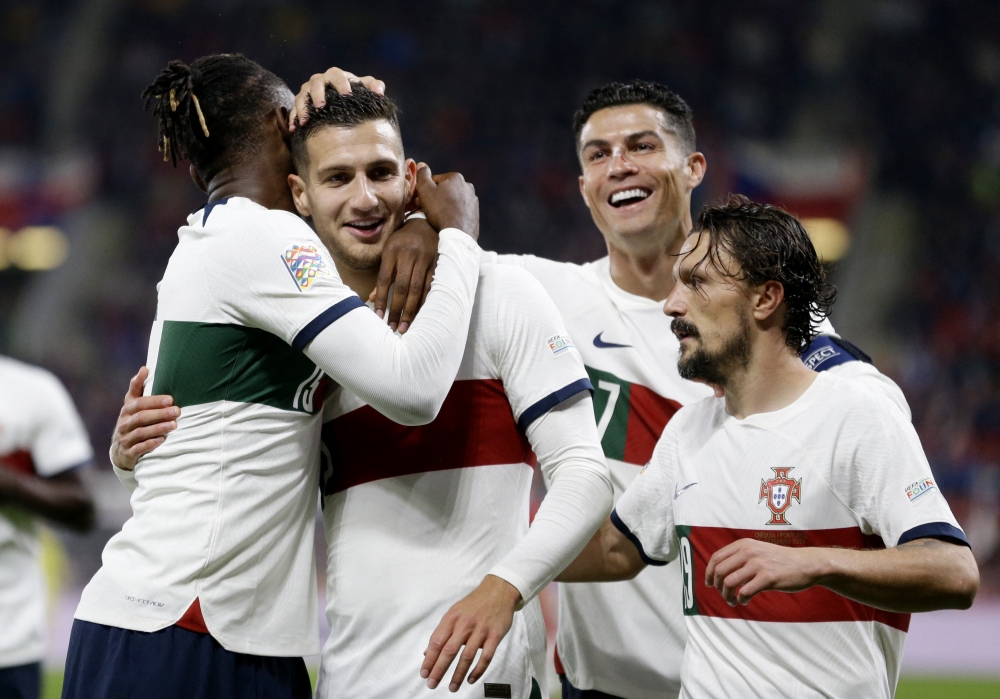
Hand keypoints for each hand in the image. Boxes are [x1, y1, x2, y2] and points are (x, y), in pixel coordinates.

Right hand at [111, 367, 178, 470]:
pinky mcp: (128, 453)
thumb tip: (145, 368)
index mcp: (127, 410)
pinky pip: (138, 448)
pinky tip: (161, 440)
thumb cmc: (132, 422)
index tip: (170, 399)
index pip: (139, 404)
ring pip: (140, 433)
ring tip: (174, 425)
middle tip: (177, 411)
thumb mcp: (132, 405)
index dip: (154, 401)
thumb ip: (137, 387)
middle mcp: (124, 424)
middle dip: (160, 414)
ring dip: (158, 428)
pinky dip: (149, 444)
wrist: (120, 451)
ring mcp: (125, 439)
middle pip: (141, 418)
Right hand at [290, 67, 385, 130]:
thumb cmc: (354, 93)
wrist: (339, 100)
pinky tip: (294, 130)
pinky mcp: (300, 104)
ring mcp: (307, 92)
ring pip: (302, 97)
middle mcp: (319, 81)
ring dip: (303, 108)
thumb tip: (379, 92)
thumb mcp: (364, 88)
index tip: (347, 95)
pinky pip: (293, 110)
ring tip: (306, 121)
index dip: (342, 84)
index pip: (337, 75)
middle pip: (315, 84)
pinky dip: (293, 119)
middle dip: (318, 94)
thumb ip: (374, 85)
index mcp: (334, 76)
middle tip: (321, 106)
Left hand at [367, 217, 437, 332]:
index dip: (381, 298)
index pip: (384, 279)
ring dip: (411, 310)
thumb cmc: (402, 241)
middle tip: (392, 327)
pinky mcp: (436, 264)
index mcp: (392, 251)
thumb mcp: (388, 251)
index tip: (378, 316)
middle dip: (396, 309)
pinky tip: (419, 315)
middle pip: (401, 287)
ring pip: (417, 289)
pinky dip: (424, 302)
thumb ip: (382, 274)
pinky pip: (430, 287)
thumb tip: (372, 298)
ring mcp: (424, 259)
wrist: (425, 224)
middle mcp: (408, 254)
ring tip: (405, 326)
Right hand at [414, 166, 478, 240]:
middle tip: (426, 209)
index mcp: (456, 177)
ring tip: (437, 216)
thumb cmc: (440, 210)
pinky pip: (461, 210)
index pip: (435, 180)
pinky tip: (448, 221)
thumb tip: (422, 165)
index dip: (425, 190)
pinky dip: (454, 213)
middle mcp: (468, 186)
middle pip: (445, 190)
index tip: (420, 200)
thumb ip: (422, 176)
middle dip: (435, 197)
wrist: (458, 234)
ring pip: (453, 200)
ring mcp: (473, 200)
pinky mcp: (476, 213)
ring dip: (445, 205)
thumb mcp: (426, 191)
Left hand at [421, 575, 520, 691]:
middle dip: (439, 670)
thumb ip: (441, 632)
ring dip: (458, 674)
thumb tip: (427, 652)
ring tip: (452, 687)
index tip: (424, 673)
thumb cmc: (474, 604)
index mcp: (452, 618)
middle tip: (432, 684)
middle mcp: (464, 624)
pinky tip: (471, 679)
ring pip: (467, 656)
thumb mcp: (454, 613)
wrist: (498, 591)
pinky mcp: (495, 635)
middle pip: (449, 650)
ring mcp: (481, 630)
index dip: (429, 659)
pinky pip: (486, 657)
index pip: (436, 642)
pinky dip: (478, 670)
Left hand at [705, 539, 823, 605]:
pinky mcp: (768, 577)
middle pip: (719, 571)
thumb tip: (718, 571)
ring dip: (727, 596)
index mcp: (744, 544)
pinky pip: (744, 592)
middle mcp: (748, 552)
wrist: (805, 563)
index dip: (709, 573)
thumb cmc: (779, 560)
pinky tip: (744, 601)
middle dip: (717, 586)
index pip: (716, 558)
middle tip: (724, 595)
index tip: (709, 584)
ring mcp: (758, 564)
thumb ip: (740, 556)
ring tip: (733, 601)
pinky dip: (741, 600)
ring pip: (729, 582)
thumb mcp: (757, 550)